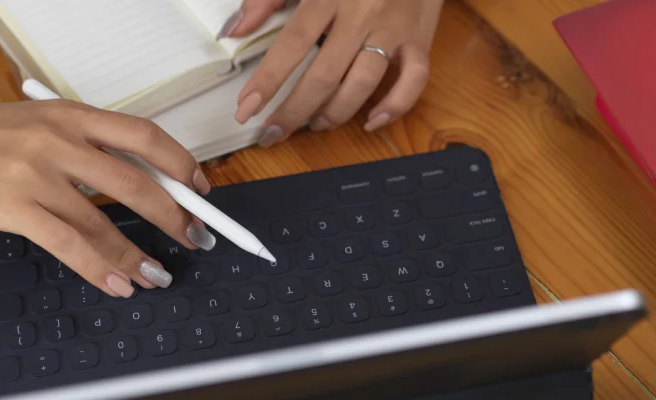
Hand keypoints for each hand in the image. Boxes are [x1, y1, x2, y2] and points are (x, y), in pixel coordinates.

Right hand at [0, 92, 215, 297]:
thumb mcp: (37, 123)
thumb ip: (83, 145)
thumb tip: (138, 180)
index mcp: (70, 114)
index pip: (144, 136)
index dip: (181, 164)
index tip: (201, 188)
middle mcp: (59, 139)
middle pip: (135, 181)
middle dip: (174, 215)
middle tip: (194, 237)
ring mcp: (35, 173)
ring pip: (103, 221)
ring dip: (138, 254)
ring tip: (158, 274)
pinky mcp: (13, 206)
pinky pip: (68, 243)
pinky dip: (99, 267)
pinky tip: (118, 282)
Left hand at [223, 0, 444, 145]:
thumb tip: (234, 29)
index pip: (292, 45)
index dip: (268, 81)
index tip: (246, 110)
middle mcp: (361, 15)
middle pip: (324, 75)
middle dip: (294, 111)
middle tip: (272, 133)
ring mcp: (393, 29)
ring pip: (363, 84)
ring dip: (335, 113)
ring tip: (316, 124)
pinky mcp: (421, 38)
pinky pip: (415, 79)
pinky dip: (395, 106)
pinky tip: (372, 120)